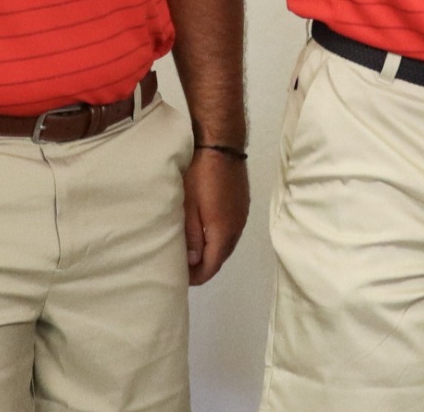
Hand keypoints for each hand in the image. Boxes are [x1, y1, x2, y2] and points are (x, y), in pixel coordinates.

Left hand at [182, 148, 248, 283]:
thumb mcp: (188, 207)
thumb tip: (193, 261)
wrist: (221, 145)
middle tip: (184, 268)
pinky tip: (206, 233)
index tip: (181, 279)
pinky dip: (219, 238)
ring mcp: (242, 215)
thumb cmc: (199, 174)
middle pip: (221, 257)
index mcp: (223, 232)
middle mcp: (237, 227)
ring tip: (192, 253)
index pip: (212, 265)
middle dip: (204, 266)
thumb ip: (192, 236)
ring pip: (227, 244)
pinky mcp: (242, 204)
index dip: (197, 276)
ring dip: (212, 252)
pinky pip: (231, 230)